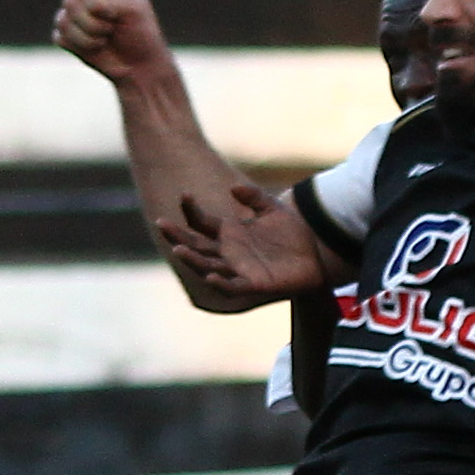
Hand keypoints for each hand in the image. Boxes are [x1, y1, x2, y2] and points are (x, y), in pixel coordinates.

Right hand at [53, 0, 173, 83]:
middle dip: (94, 25)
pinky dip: (79, 48)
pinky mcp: (66, 32)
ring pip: (63, 22)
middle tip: (111, 30)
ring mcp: (74, 12)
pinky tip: (94, 48)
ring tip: (104, 40)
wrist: (139, 64)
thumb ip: (111, 1)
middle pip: (72, 2)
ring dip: (88, 39)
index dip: (99, 4)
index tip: (115, 16)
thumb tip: (86, 10)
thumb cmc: (140, 33)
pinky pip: (60, 38)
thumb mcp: (135, 10)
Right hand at [167, 187, 329, 308]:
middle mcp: (228, 251)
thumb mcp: (273, 208)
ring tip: (179, 250)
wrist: (314, 258)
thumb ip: (254, 197)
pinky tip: (210, 276)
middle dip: (177, 236)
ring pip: (207, 266)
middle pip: (196, 245)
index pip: (201, 222)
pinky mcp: (253, 284)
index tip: (184, 194)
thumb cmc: (291, 234)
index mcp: (229, 232)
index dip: (191, 210)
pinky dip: (220, 283)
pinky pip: (232, 286)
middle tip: (160, 223)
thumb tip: (233, 188)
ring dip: (193, 259)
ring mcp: (238, 268)